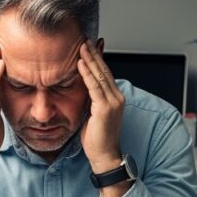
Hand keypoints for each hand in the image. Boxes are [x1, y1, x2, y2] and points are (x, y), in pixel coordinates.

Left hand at [77, 39, 124, 172]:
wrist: (104, 156)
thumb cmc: (97, 139)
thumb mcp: (92, 114)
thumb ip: (90, 100)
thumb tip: (81, 87)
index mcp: (114, 98)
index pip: (105, 74)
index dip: (97, 59)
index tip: (89, 46)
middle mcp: (117, 98)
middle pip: (104, 71)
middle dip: (94, 54)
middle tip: (84, 39)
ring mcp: (113, 102)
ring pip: (100, 75)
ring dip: (89, 59)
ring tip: (81, 46)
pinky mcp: (105, 108)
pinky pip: (94, 87)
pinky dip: (86, 74)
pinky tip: (79, 63)